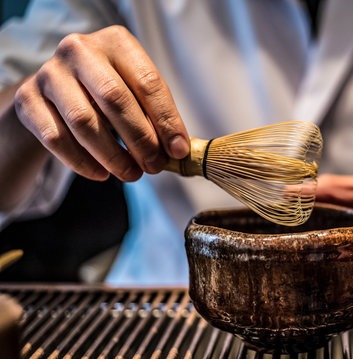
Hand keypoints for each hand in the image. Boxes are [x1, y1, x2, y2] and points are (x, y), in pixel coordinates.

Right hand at [14, 25, 189, 181]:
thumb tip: (176, 150)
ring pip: (84, 122)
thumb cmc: (108, 91)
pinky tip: (102, 174)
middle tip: (155, 166)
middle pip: (115, 99)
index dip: (166, 120)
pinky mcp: (27, 99)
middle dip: (140, 139)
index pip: (147, 82)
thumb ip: (155, 115)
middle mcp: (80, 50)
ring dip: (113, 155)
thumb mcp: (135, 92)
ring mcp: (49, 73)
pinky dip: (82, 162)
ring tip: (132, 174)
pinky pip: (56, 138)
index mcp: (116, 41)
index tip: (177, 150)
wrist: (57, 89)